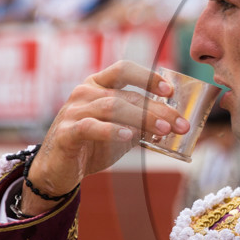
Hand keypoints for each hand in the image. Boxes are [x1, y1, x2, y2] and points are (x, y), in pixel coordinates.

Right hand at [24, 62, 190, 214]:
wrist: (59, 169)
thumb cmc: (92, 145)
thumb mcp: (121, 131)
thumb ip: (142, 125)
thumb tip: (173, 125)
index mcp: (98, 85)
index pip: (124, 70)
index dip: (148, 77)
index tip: (170, 91)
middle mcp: (85, 93)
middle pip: (126, 96)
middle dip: (158, 110)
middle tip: (181, 124)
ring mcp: (73, 111)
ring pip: (112, 107)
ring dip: (142, 118)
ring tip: (163, 130)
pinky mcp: (66, 132)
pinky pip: (91, 127)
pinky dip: (112, 130)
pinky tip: (129, 136)